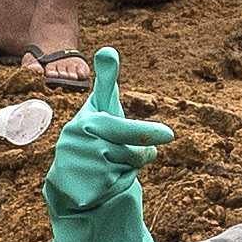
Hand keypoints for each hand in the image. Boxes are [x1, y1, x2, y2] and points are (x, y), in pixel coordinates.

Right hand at [44, 50, 169, 241]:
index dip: (145, 132)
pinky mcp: (86, 192)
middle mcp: (80, 146)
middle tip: (152, 149)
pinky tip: (105, 180)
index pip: (120, 128)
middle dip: (142, 153)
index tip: (171, 135)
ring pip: (129, 169)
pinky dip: (120, 184)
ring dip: (129, 168)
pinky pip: (121, 186)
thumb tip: (108, 49)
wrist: (70, 177)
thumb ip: (105, 81)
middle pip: (131, 152)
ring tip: (111, 163)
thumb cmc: (92, 135)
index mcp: (86, 123)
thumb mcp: (100, 109)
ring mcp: (82, 170)